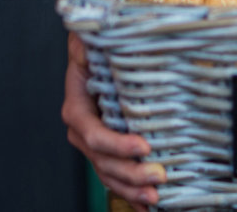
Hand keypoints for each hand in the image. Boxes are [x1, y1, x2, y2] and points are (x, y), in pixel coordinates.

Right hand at [61, 32, 162, 209]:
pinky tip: (145, 207)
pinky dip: (130, 194)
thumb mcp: (90, 42)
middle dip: (131, 173)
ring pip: (109, 174)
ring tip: (156, 197)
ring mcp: (94, 146)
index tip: (144, 146)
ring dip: (132, 189)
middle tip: (160, 176)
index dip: (117, 144)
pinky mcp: (108, 152)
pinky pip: (116, 177)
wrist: (96, 55)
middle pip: (103, 161)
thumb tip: (87, 42)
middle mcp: (82, 132)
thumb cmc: (96, 49)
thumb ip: (86, 44)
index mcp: (77, 108)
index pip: (94, 133)